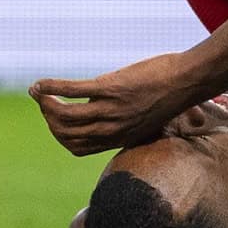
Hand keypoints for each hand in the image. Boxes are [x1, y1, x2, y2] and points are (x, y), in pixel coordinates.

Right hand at [30, 53, 197, 155]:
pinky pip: (71, 91)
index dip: (62, 136)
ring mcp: (110, 110)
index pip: (79, 147)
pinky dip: (50, 88)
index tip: (55, 122)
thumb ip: (150, 121)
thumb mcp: (161, 117)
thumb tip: (179, 117)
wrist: (189, 80)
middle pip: (67, 134)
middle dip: (50, 121)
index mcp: (121, 137)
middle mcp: (113, 129)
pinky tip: (38, 85)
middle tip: (45, 105)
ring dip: (46, 105)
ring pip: (64, 116)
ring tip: (39, 94)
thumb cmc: (178, 94)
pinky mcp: (109, 88)